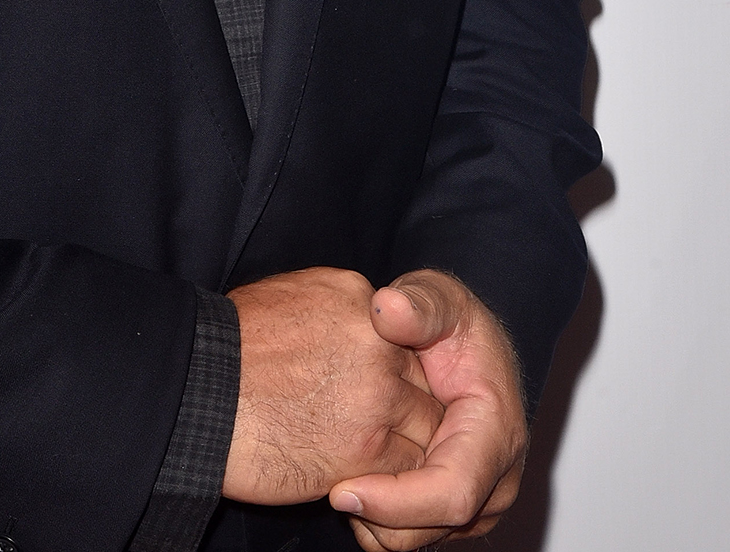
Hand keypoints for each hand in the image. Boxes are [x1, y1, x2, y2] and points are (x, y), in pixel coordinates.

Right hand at [222, 267, 444, 506]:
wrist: (196, 393)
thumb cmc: (226, 349)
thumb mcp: (287, 300)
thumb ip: (334, 316)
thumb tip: (346, 334)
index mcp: (357, 297)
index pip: (404, 339)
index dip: (392, 371)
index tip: (374, 392)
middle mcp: (377, 341)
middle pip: (422, 381)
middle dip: (407, 410)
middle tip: (382, 432)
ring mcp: (377, 394)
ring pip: (426, 427)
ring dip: (405, 447)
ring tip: (379, 462)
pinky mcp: (369, 447)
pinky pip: (409, 470)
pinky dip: (395, 482)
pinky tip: (366, 479)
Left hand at [329, 270, 527, 548]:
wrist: (459, 340)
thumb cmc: (448, 318)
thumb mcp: (436, 296)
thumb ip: (418, 303)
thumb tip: (390, 308)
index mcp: (497, 430)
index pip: (453, 491)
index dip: (397, 499)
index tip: (342, 488)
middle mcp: (496, 475)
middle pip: (435, 526)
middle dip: (379, 517)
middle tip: (328, 487)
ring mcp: (479, 497)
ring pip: (422, 539)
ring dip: (377, 522)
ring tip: (338, 479)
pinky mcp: (455, 508)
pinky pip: (415, 534)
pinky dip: (381, 520)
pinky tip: (354, 481)